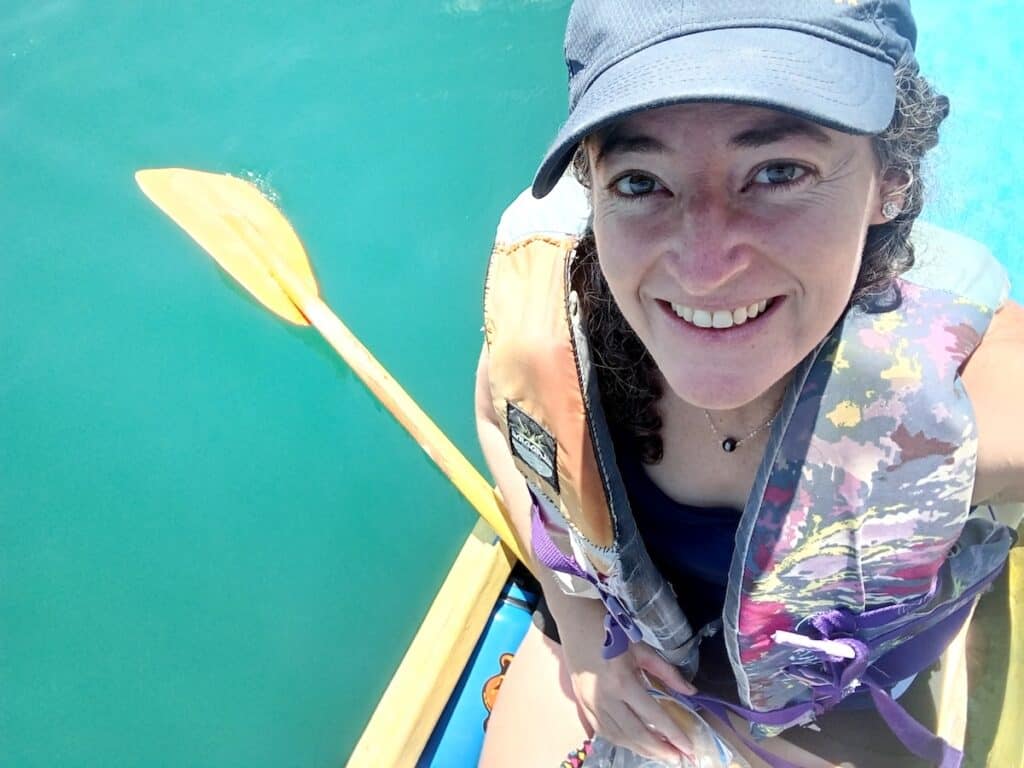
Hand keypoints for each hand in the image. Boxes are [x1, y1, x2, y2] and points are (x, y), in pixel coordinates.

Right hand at [557, 598, 697, 764]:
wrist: (574, 619)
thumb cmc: (609, 628)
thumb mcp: (641, 648)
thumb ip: (667, 672)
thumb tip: (691, 692)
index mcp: (621, 682)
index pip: (653, 716)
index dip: (673, 734)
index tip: (688, 747)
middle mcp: (604, 698)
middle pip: (635, 733)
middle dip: (659, 750)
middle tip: (678, 759)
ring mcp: (590, 703)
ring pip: (618, 736)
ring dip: (641, 749)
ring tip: (660, 755)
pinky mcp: (581, 703)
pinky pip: (602, 731)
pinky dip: (620, 741)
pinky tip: (634, 744)